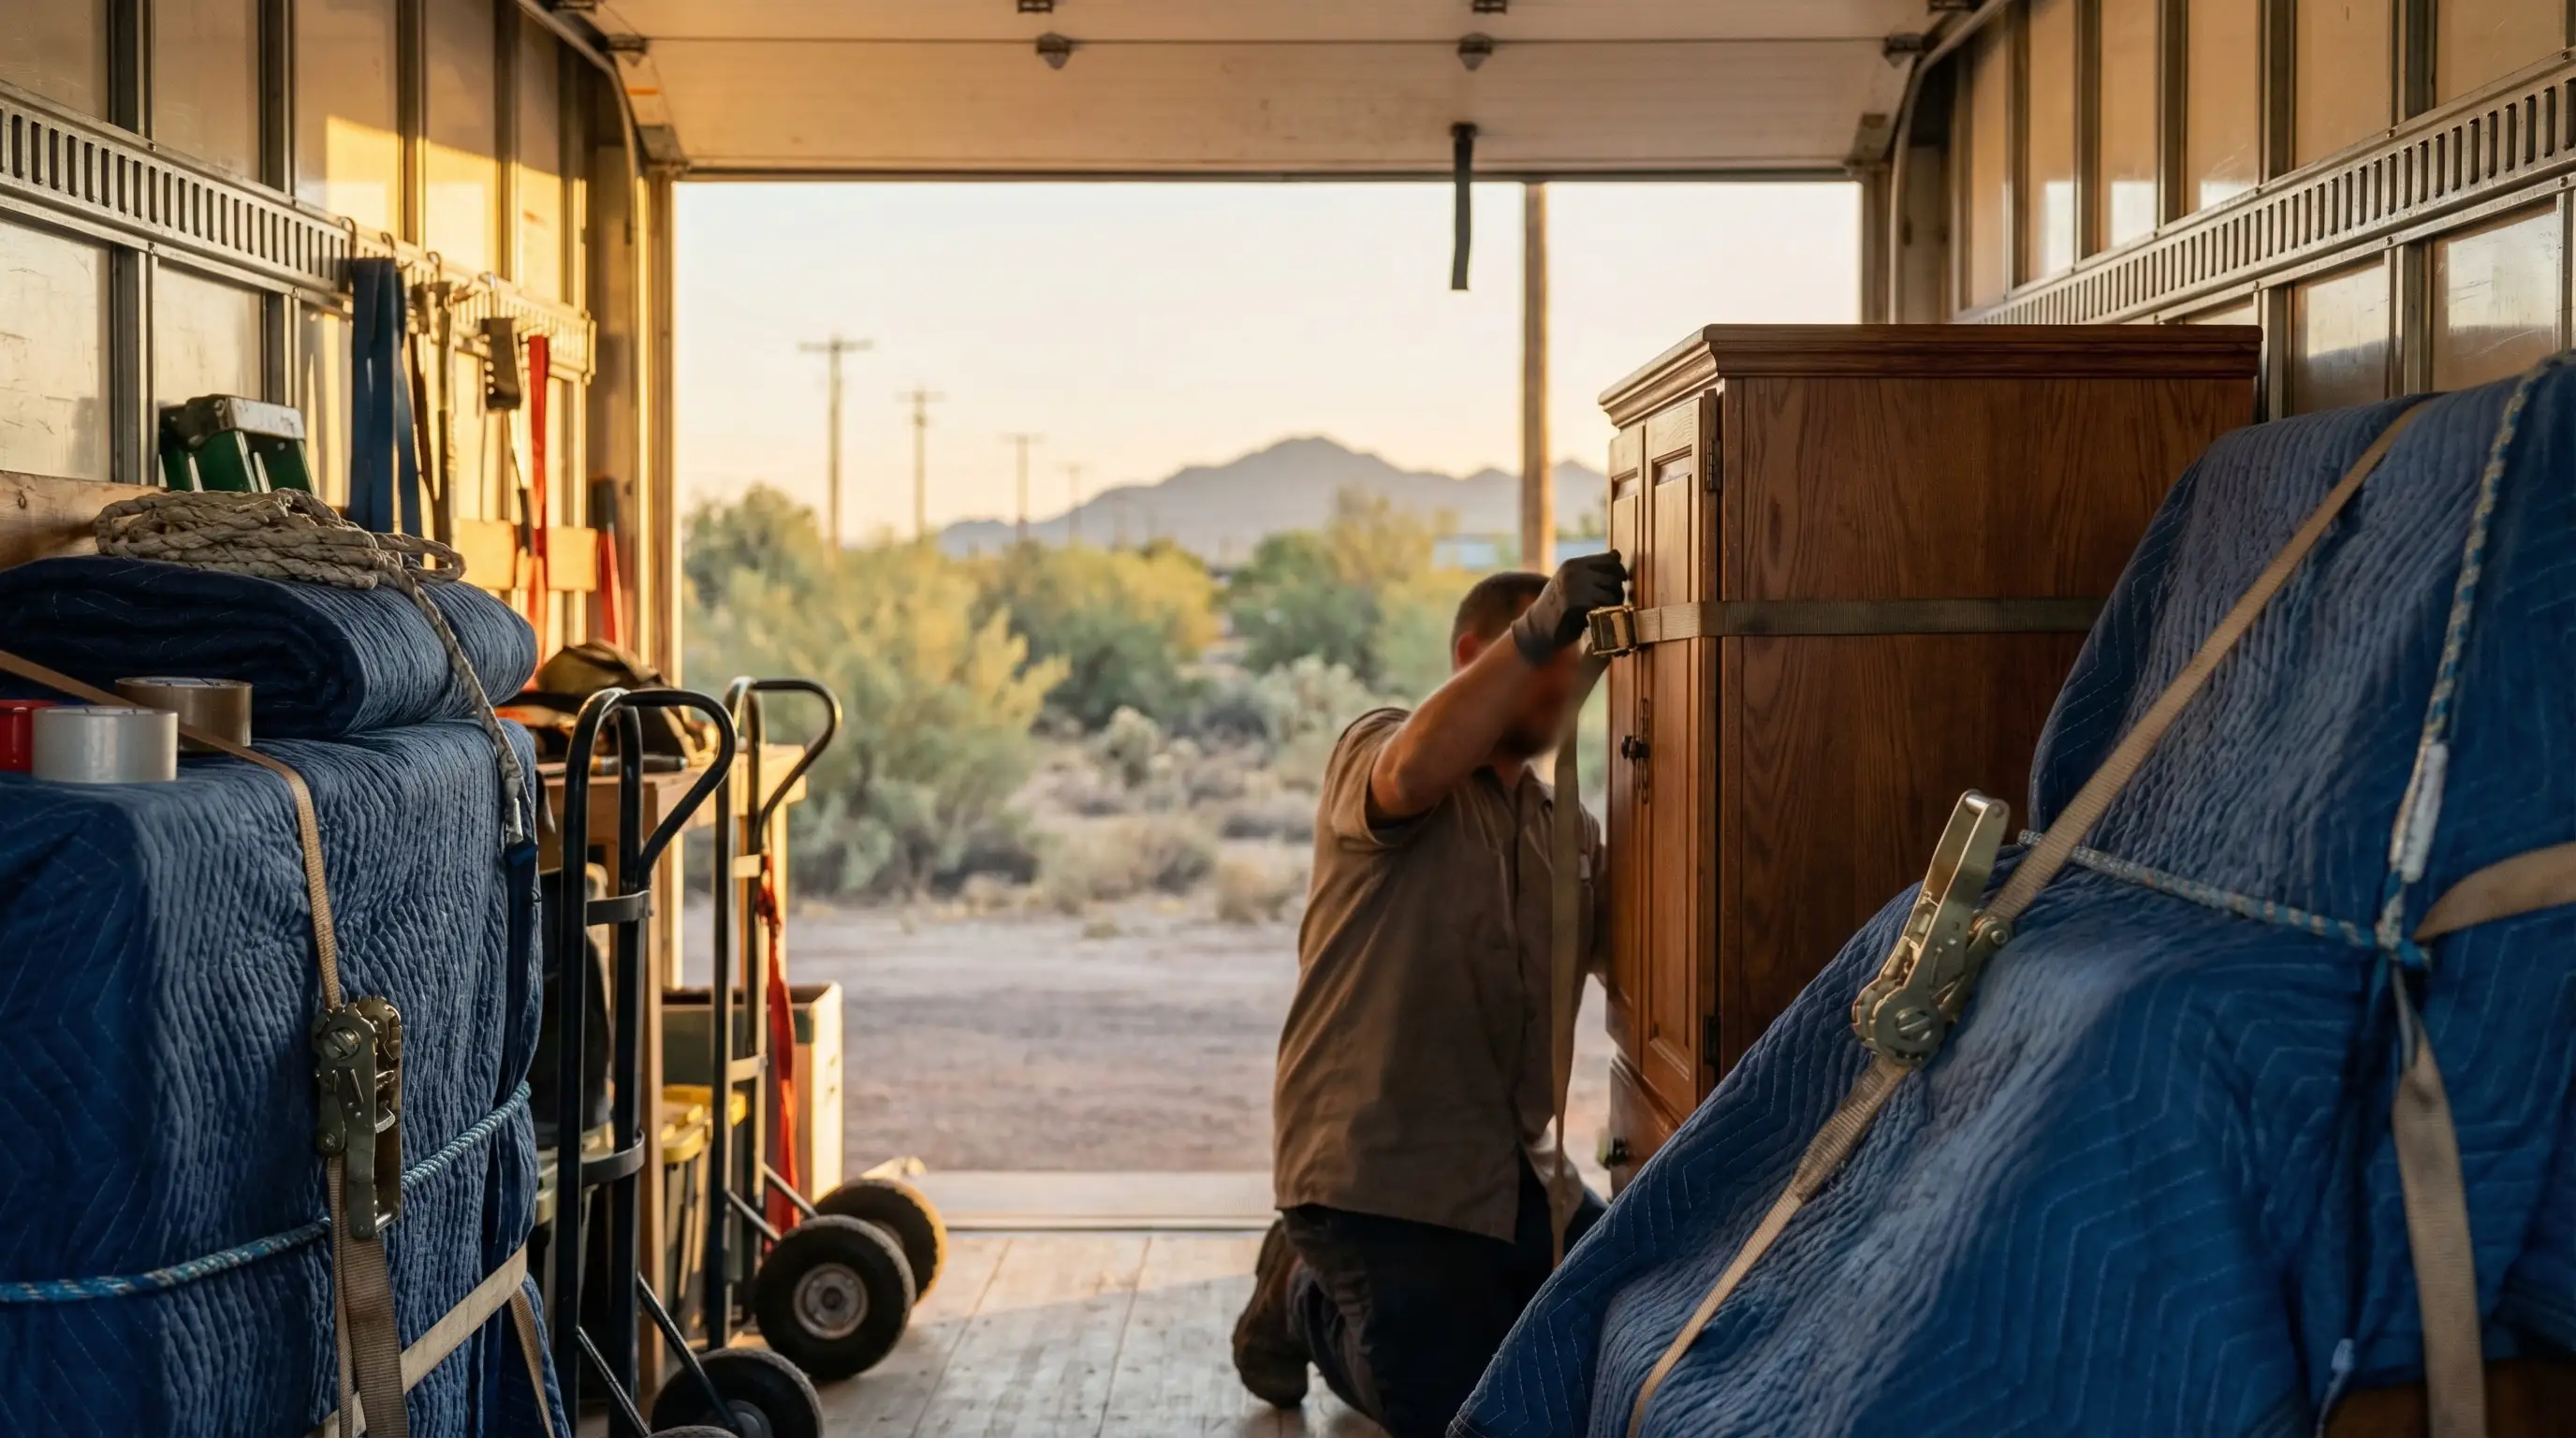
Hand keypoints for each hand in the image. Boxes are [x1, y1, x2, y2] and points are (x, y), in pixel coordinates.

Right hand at [1511, 551, 1627, 662]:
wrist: (1536, 627)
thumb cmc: (1559, 605)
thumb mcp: (1575, 582)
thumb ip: (1595, 570)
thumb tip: (1617, 553)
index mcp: (1573, 564)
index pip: (1610, 560)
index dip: (1619, 572)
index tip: (1619, 584)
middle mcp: (1572, 571)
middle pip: (1613, 577)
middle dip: (1618, 592)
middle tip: (1613, 603)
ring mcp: (1571, 587)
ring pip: (1611, 593)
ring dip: (1614, 604)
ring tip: (1606, 611)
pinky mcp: (1572, 604)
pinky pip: (1602, 605)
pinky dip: (1605, 613)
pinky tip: (1597, 618)